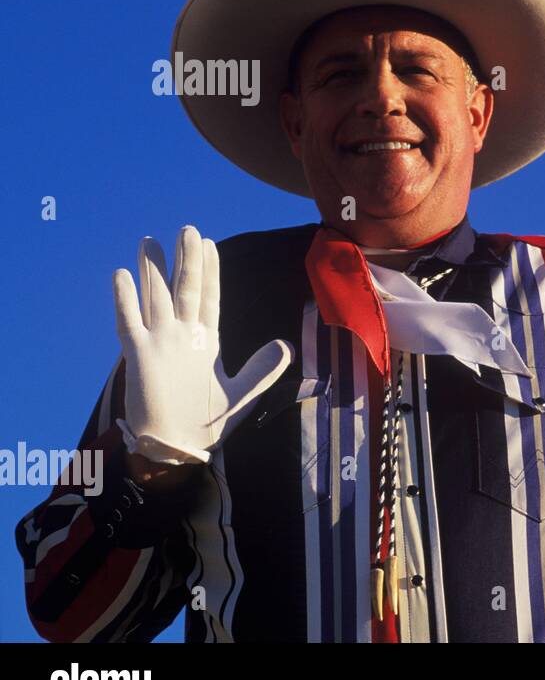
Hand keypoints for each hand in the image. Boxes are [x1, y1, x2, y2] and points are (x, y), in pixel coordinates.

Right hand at [112, 226, 293, 464]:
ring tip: (150, 241)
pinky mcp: (139, 357)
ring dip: (153, 270)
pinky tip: (122, 276)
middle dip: (187, 260)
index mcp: (205, 342)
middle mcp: (181, 337)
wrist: (178, 449)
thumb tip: (286, 345)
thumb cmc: (207, 423)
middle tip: (189, 229)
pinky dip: (125, 300)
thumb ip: (263, 368)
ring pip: (155, 298)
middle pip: (185, 289)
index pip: (209, 298)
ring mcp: (159, 344)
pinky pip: (129, 323)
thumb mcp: (243, 393)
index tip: (210, 245)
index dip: (211, 271)